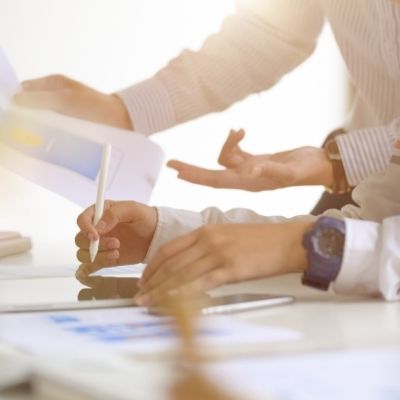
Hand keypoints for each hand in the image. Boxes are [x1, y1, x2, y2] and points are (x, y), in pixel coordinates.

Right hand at [13, 75, 132, 129]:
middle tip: (24, 132)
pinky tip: (50, 145)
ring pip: (42, 123)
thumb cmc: (97, 108)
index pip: (25, 90)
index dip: (17, 102)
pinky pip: (55, 133)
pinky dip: (52, 138)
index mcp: (53, 84)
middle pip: (32, 109)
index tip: (12, 116)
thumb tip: (16, 100)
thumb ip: (40, 100)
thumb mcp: (66, 101)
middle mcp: (56, 98)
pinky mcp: (70, 128)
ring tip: (39, 140)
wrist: (122, 122)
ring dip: (41, 131)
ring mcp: (63, 114)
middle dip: (28, 120)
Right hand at [75, 200, 156, 276]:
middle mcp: (97, 229)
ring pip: (83, 254)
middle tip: (116, 243)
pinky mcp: (104, 258)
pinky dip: (92, 267)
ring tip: (117, 252)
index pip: (82, 220)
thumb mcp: (133, 209)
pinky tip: (109, 260)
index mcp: (101, 213)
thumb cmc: (146, 218)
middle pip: (80, 239)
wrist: (157, 236)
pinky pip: (90, 266)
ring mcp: (99, 245)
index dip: (85, 228)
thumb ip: (114, 214)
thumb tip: (98, 227)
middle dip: (94, 244)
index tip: (95, 235)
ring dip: (97, 256)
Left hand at [135, 220, 312, 305]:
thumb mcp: (227, 234)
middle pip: (170, 263)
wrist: (287, 240)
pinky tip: (170, 300)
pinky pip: (201, 282)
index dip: (152, 266)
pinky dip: (182, 292)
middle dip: (151, 281)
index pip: (169, 249)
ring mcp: (218, 254)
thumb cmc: (259, 239)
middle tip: (139, 294)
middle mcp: (208, 240)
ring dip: (160, 290)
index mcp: (205, 231)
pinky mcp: (231, 269)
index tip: (143, 278)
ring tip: (146, 302)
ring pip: (181, 274)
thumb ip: (205, 245)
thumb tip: (187, 265)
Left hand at [168, 129, 332, 190]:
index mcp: (250, 183)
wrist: (320, 166)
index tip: (177, 173)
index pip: (216, 181)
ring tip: (239, 131)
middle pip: (212, 174)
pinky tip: (239, 132)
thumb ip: (269, 169)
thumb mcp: (291, 169)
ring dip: (228, 143)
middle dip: (192, 169)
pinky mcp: (256, 162)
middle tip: (171, 163)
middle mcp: (246, 179)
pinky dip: (234, 142)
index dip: (196, 177)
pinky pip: (236, 153)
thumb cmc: (309, 169)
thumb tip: (247, 169)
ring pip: (225, 158)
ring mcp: (250, 171)